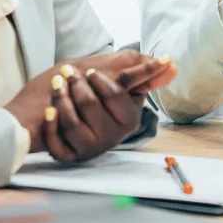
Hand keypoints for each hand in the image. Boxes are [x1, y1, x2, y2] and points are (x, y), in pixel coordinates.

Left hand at [7, 51, 177, 160]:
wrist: (50, 110)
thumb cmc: (86, 90)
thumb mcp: (115, 76)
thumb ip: (141, 72)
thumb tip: (172, 65)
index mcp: (129, 118)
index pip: (115, 95)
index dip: (98, 80)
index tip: (88, 70)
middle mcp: (112, 137)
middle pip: (91, 105)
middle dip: (76, 85)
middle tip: (67, 73)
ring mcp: (91, 148)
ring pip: (73, 123)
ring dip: (61, 100)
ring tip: (56, 85)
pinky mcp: (70, 156)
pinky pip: (58, 142)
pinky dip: (51, 124)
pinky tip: (49, 111)